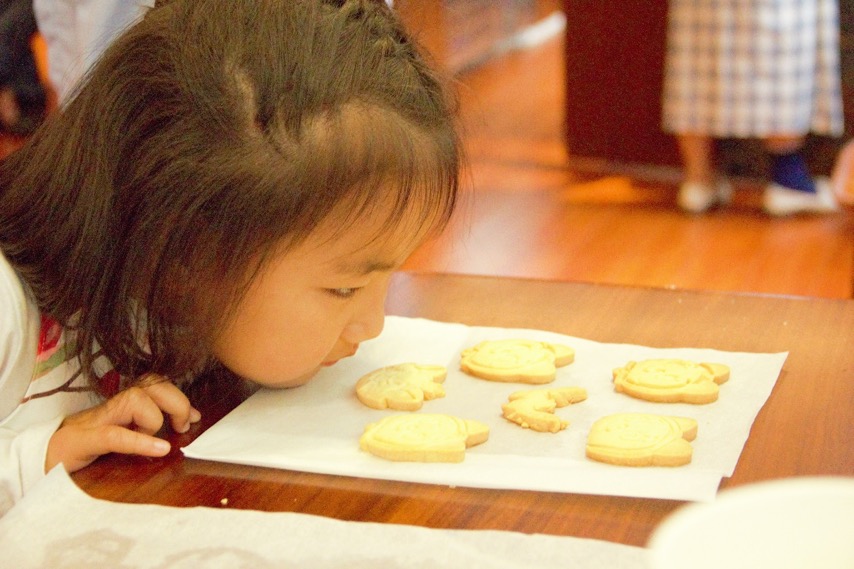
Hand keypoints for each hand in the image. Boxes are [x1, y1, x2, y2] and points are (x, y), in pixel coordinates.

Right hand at [45, 377, 201, 472]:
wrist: (44, 459)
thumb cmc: (89, 446)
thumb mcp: (124, 433)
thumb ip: (152, 424)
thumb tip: (189, 419)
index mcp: (123, 404)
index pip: (155, 383)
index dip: (178, 395)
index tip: (195, 416)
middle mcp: (112, 406)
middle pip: (151, 385)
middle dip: (176, 401)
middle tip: (183, 425)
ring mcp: (97, 421)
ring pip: (136, 401)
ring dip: (154, 420)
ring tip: (159, 440)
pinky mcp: (85, 440)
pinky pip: (116, 435)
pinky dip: (141, 441)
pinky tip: (160, 449)